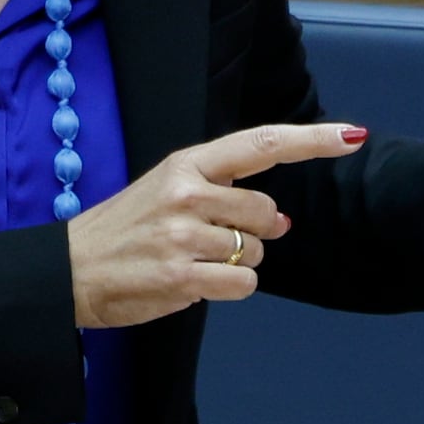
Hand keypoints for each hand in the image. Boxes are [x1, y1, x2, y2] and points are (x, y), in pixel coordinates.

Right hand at [70, 120, 369, 328]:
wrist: (72, 269)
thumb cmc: (125, 230)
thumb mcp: (166, 191)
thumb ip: (223, 196)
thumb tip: (281, 223)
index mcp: (186, 165)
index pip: (260, 144)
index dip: (311, 140)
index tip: (351, 135)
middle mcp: (187, 193)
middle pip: (265, 212)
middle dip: (254, 233)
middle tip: (211, 240)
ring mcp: (183, 235)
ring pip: (256, 252)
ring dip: (236, 264)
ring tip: (192, 261)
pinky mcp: (182, 276)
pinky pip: (243, 283)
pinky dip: (228, 288)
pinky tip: (193, 283)